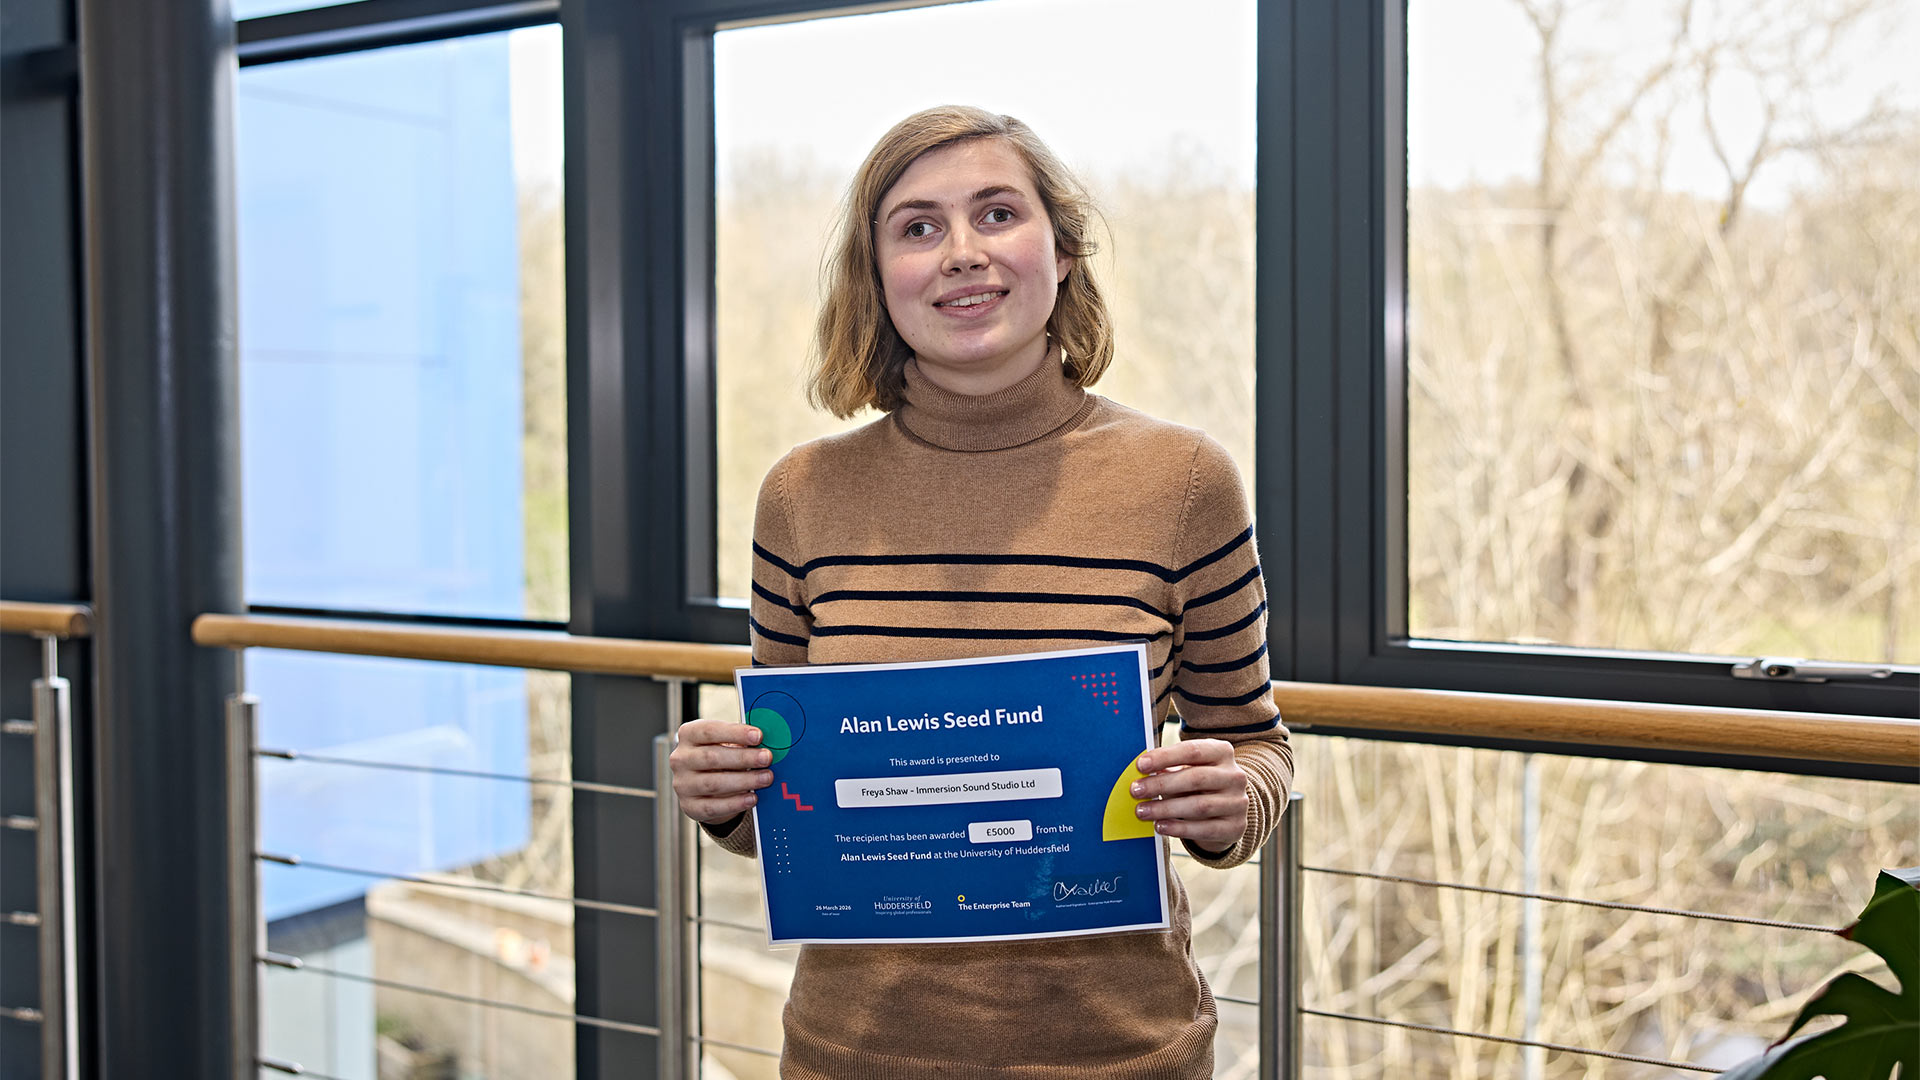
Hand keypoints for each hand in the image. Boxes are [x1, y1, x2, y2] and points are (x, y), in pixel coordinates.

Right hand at [669, 719, 774, 824]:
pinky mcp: (689, 806)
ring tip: (766, 778)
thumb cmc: (721, 757)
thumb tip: (767, 741)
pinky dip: (734, 803)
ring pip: (713, 783)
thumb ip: (742, 741)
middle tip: (767, 758)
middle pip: (711, 757)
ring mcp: (682, 784)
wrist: (705, 787)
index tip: (758, 736)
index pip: (709, 731)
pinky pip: (712, 807)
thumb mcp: (727, 743)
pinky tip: (752, 798)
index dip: (735, 733)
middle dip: (743, 758)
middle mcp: (680, 759)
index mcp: (688, 735)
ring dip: (743, 781)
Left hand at [1132, 739, 1247, 853]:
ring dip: (1166, 809)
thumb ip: (1168, 767)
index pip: (1192, 751)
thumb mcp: (1188, 769)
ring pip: (1199, 806)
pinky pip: (1205, 829)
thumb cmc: (1199, 784)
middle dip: (1161, 785)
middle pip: (1195, 778)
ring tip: (1142, 811)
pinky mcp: (1235, 826)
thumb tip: (1141, 773)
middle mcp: (1235, 776)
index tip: (1140, 765)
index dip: (1165, 757)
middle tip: (1136, 791)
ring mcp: (1238, 802)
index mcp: (1222, 752)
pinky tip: (1160, 826)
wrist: (1227, 810)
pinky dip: (1179, 828)